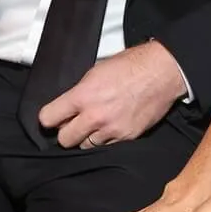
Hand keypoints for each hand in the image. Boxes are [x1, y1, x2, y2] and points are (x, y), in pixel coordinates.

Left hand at [36, 40, 187, 149]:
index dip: (49, 118)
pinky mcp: (126, 137)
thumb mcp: (97, 71)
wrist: (161, 72)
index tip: (52, 118)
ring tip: (96, 123)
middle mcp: (94, 116)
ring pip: (86, 145)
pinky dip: (106, 139)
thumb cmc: (131, 65)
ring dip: (87, 137)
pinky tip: (111, 125)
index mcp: (83, 95)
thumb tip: (69, 105)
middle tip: (73, 123)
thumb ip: (80, 91)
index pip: (48, 118)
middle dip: (66, 132)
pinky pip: (107, 146)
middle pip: (64, 139)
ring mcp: (111, 129)